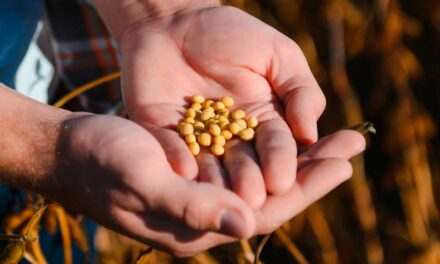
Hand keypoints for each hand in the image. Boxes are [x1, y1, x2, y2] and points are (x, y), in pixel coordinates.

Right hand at [52, 117, 363, 255]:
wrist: (73, 151)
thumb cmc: (102, 165)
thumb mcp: (143, 182)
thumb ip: (191, 207)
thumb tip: (247, 223)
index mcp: (199, 227)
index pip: (269, 211)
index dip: (309, 187)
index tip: (345, 162)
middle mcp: (208, 216)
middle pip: (275, 196)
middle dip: (316, 171)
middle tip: (354, 144)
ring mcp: (204, 195)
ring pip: (265, 179)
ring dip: (300, 159)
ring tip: (334, 138)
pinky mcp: (198, 175)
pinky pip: (247, 165)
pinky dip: (272, 150)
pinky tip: (290, 136)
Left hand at [119, 6, 325, 207]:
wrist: (178, 20)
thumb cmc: (234, 34)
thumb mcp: (278, 55)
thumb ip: (300, 92)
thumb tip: (310, 135)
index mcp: (265, 123)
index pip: (277, 147)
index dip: (281, 163)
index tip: (282, 181)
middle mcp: (232, 138)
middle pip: (243, 164)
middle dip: (248, 180)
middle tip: (252, 200)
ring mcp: (196, 138)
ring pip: (208, 164)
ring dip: (213, 180)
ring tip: (218, 198)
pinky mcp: (162, 132)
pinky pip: (169, 146)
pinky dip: (175, 156)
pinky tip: (181, 169)